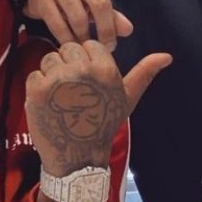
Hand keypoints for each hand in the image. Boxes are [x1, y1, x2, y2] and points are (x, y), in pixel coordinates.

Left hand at [26, 39, 170, 177]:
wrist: (78, 156)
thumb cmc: (104, 125)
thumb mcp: (127, 99)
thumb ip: (144, 73)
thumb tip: (166, 56)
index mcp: (105, 70)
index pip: (89, 45)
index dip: (86, 61)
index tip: (88, 82)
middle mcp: (82, 71)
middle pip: (67, 49)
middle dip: (69, 65)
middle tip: (74, 91)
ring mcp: (58, 80)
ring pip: (49, 59)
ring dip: (52, 75)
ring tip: (61, 97)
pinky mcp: (38, 90)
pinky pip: (34, 74)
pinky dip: (38, 88)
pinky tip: (50, 103)